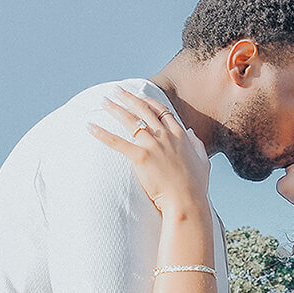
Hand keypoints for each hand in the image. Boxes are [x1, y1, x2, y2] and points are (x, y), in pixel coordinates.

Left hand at [88, 88, 209, 214]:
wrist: (186, 202)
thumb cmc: (195, 187)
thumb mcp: (203, 162)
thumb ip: (197, 145)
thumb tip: (190, 133)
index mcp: (180, 136)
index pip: (162, 112)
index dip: (149, 103)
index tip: (140, 98)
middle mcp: (166, 136)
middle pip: (144, 110)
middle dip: (128, 98)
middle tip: (116, 90)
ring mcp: (153, 145)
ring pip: (131, 121)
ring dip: (115, 109)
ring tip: (103, 101)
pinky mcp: (140, 157)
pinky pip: (117, 142)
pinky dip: (102, 133)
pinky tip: (90, 126)